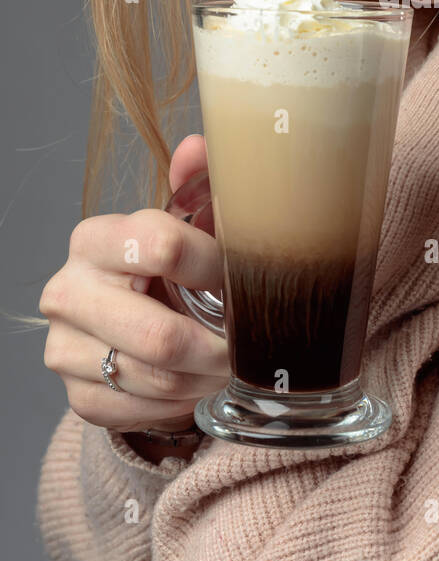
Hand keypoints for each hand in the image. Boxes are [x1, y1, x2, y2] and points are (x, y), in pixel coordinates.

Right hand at [39, 134, 228, 434]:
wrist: (131, 326)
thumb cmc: (169, 269)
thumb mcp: (189, 225)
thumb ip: (198, 185)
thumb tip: (198, 148)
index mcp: (95, 238)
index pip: (164, 246)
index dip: (217, 267)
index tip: (247, 279)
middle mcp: (67, 291)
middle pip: (161, 335)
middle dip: (219, 346)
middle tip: (252, 345)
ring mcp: (64, 348)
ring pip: (158, 379)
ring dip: (208, 378)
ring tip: (232, 363)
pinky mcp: (78, 395)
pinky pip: (144, 411)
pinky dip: (183, 403)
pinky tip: (199, 383)